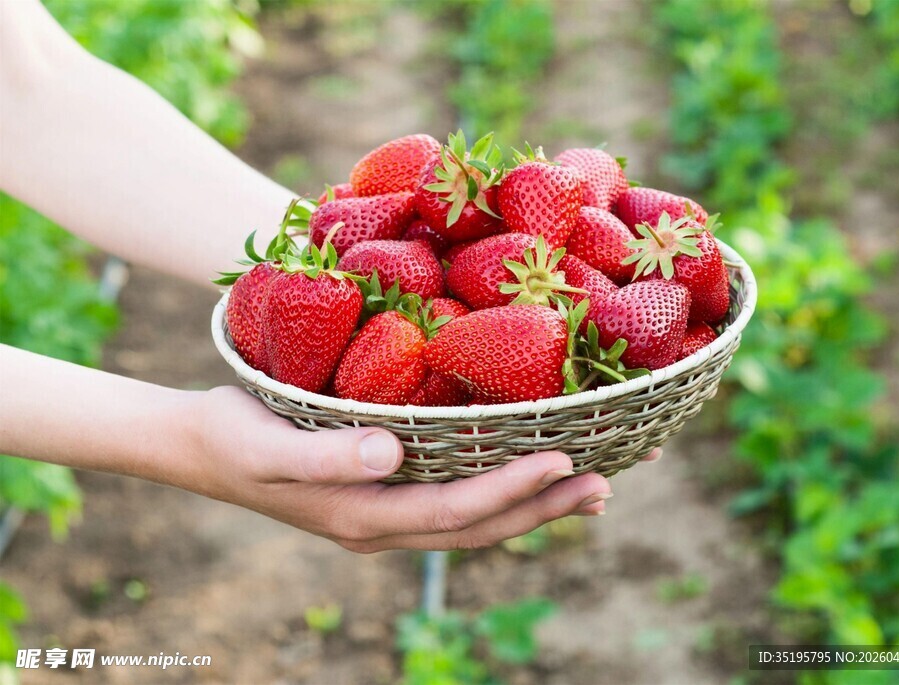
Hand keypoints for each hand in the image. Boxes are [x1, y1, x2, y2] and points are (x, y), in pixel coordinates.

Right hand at [181, 386, 614, 552]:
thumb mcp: (268, 444)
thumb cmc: (230, 434)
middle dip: (544, 508)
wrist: (196, 446)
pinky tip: (529, 473)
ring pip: (474, 520)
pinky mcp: (384, 493)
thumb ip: (327, 456)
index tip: (566, 459)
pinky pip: (456, 501)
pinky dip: (502, 492)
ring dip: (535, 506)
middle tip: (607, 484)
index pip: (456, 510)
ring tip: (593, 488)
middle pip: (480, 526)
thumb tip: (393, 455)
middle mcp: (384, 524)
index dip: (512, 490)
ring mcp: (385, 514)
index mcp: (364, 516)